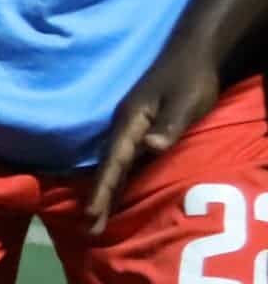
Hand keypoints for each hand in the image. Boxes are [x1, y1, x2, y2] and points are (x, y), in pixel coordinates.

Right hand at [85, 42, 223, 231]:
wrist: (193, 54)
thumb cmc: (190, 79)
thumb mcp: (184, 103)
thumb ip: (167, 126)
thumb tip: (149, 148)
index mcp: (130, 122)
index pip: (114, 162)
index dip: (102, 190)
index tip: (91, 215)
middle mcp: (124, 127)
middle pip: (108, 167)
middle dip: (98, 198)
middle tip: (90, 229)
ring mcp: (131, 128)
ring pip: (113, 165)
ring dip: (105, 191)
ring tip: (96, 217)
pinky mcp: (140, 128)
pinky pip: (123, 160)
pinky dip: (117, 179)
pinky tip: (117, 191)